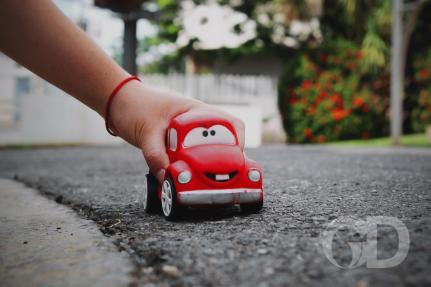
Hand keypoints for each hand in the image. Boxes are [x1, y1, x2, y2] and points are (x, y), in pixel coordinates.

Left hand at [109, 80, 244, 182]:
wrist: (118, 103)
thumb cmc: (135, 106)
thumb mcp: (146, 131)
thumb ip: (156, 155)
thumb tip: (168, 180)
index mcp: (197, 112)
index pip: (230, 124)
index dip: (237, 142)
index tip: (234, 160)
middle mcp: (198, 123)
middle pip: (224, 141)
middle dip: (225, 159)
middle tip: (220, 176)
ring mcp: (189, 134)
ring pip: (208, 151)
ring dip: (208, 165)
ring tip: (205, 180)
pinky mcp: (179, 144)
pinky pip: (192, 157)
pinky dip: (192, 168)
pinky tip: (187, 179)